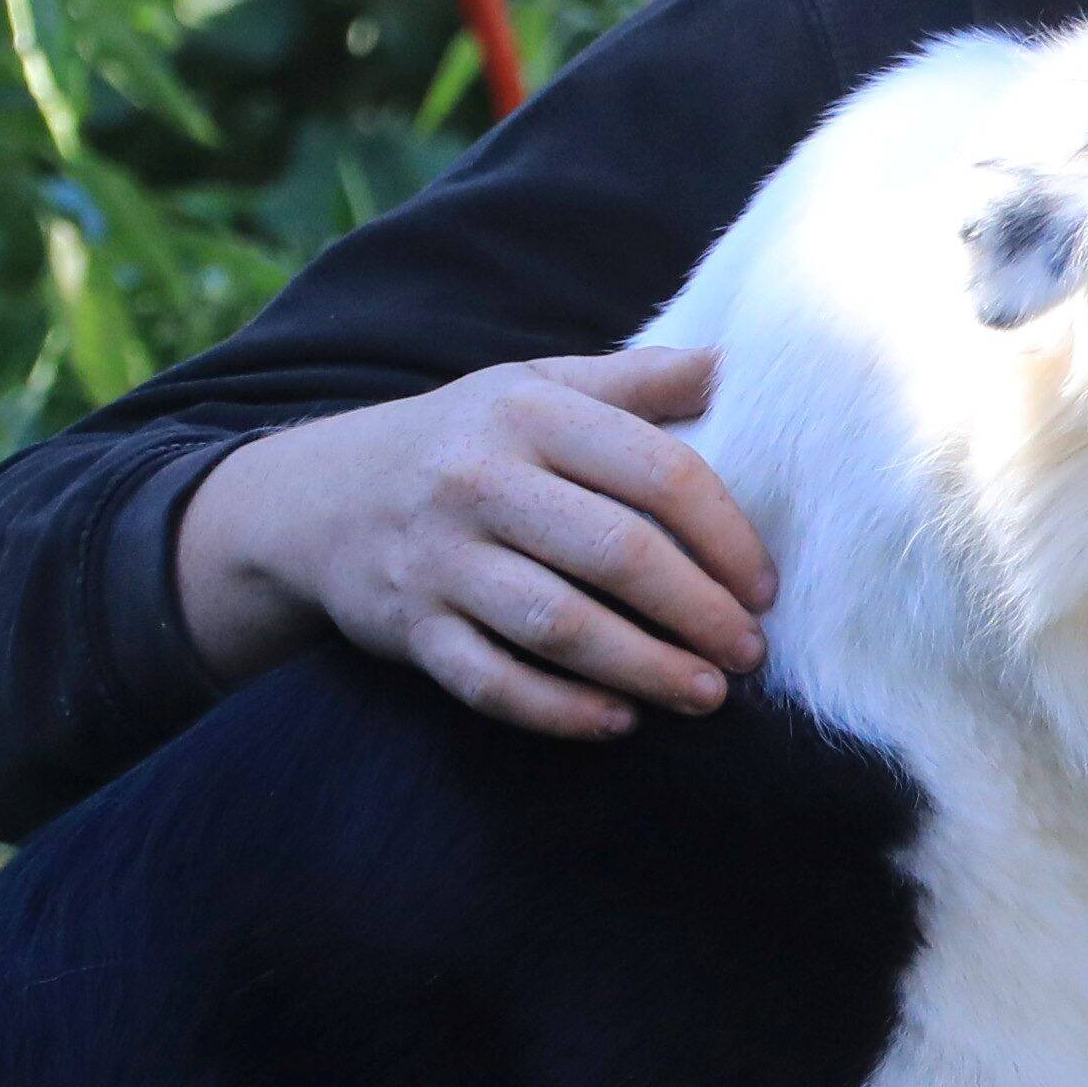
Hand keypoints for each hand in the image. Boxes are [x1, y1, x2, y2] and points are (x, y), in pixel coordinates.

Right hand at [175, 347, 776, 734]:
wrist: (322, 496)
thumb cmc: (468, 442)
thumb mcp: (539, 386)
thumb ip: (637, 379)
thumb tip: (737, 364)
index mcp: (529, 412)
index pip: (657, 472)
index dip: (727, 536)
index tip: (765, 584)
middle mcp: (480, 481)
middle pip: (617, 555)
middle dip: (699, 612)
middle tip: (749, 652)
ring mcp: (441, 559)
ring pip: (560, 626)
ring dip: (646, 669)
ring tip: (707, 695)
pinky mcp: (412, 628)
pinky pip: (493, 683)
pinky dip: (561, 710)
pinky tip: (620, 722)